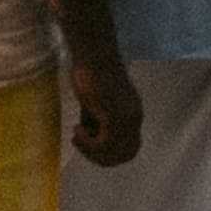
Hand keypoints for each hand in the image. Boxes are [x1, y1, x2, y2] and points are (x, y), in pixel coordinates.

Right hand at [62, 46, 144, 167]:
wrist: (92, 52)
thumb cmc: (91, 71)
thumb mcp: (94, 102)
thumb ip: (96, 120)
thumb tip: (90, 137)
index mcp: (133, 114)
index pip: (130, 149)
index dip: (110, 154)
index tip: (89, 145)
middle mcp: (134, 118)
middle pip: (126, 155)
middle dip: (102, 158)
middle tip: (82, 145)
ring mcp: (126, 117)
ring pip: (115, 153)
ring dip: (92, 152)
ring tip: (76, 136)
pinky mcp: (113, 115)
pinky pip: (103, 143)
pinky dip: (88, 143)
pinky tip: (76, 129)